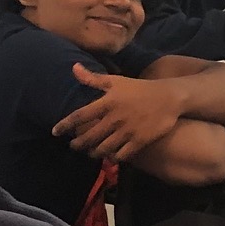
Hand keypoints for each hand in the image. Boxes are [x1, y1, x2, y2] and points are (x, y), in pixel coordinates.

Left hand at [52, 64, 182, 160]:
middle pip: (89, 137)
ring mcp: (127, 131)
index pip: (79, 116)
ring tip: (92, 152)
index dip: (65, 125)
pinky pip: (121, 155)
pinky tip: (111, 156)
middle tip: (74, 146)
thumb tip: (73, 67)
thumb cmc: (139, 89)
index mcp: (106, 103)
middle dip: (78, 144)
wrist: (169, 97)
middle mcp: (114, 118)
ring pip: (103, 149)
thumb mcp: (116, 81)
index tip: (55, 132)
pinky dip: (113, 158)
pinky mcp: (139, 141)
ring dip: (94, 153)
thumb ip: (93, 78)